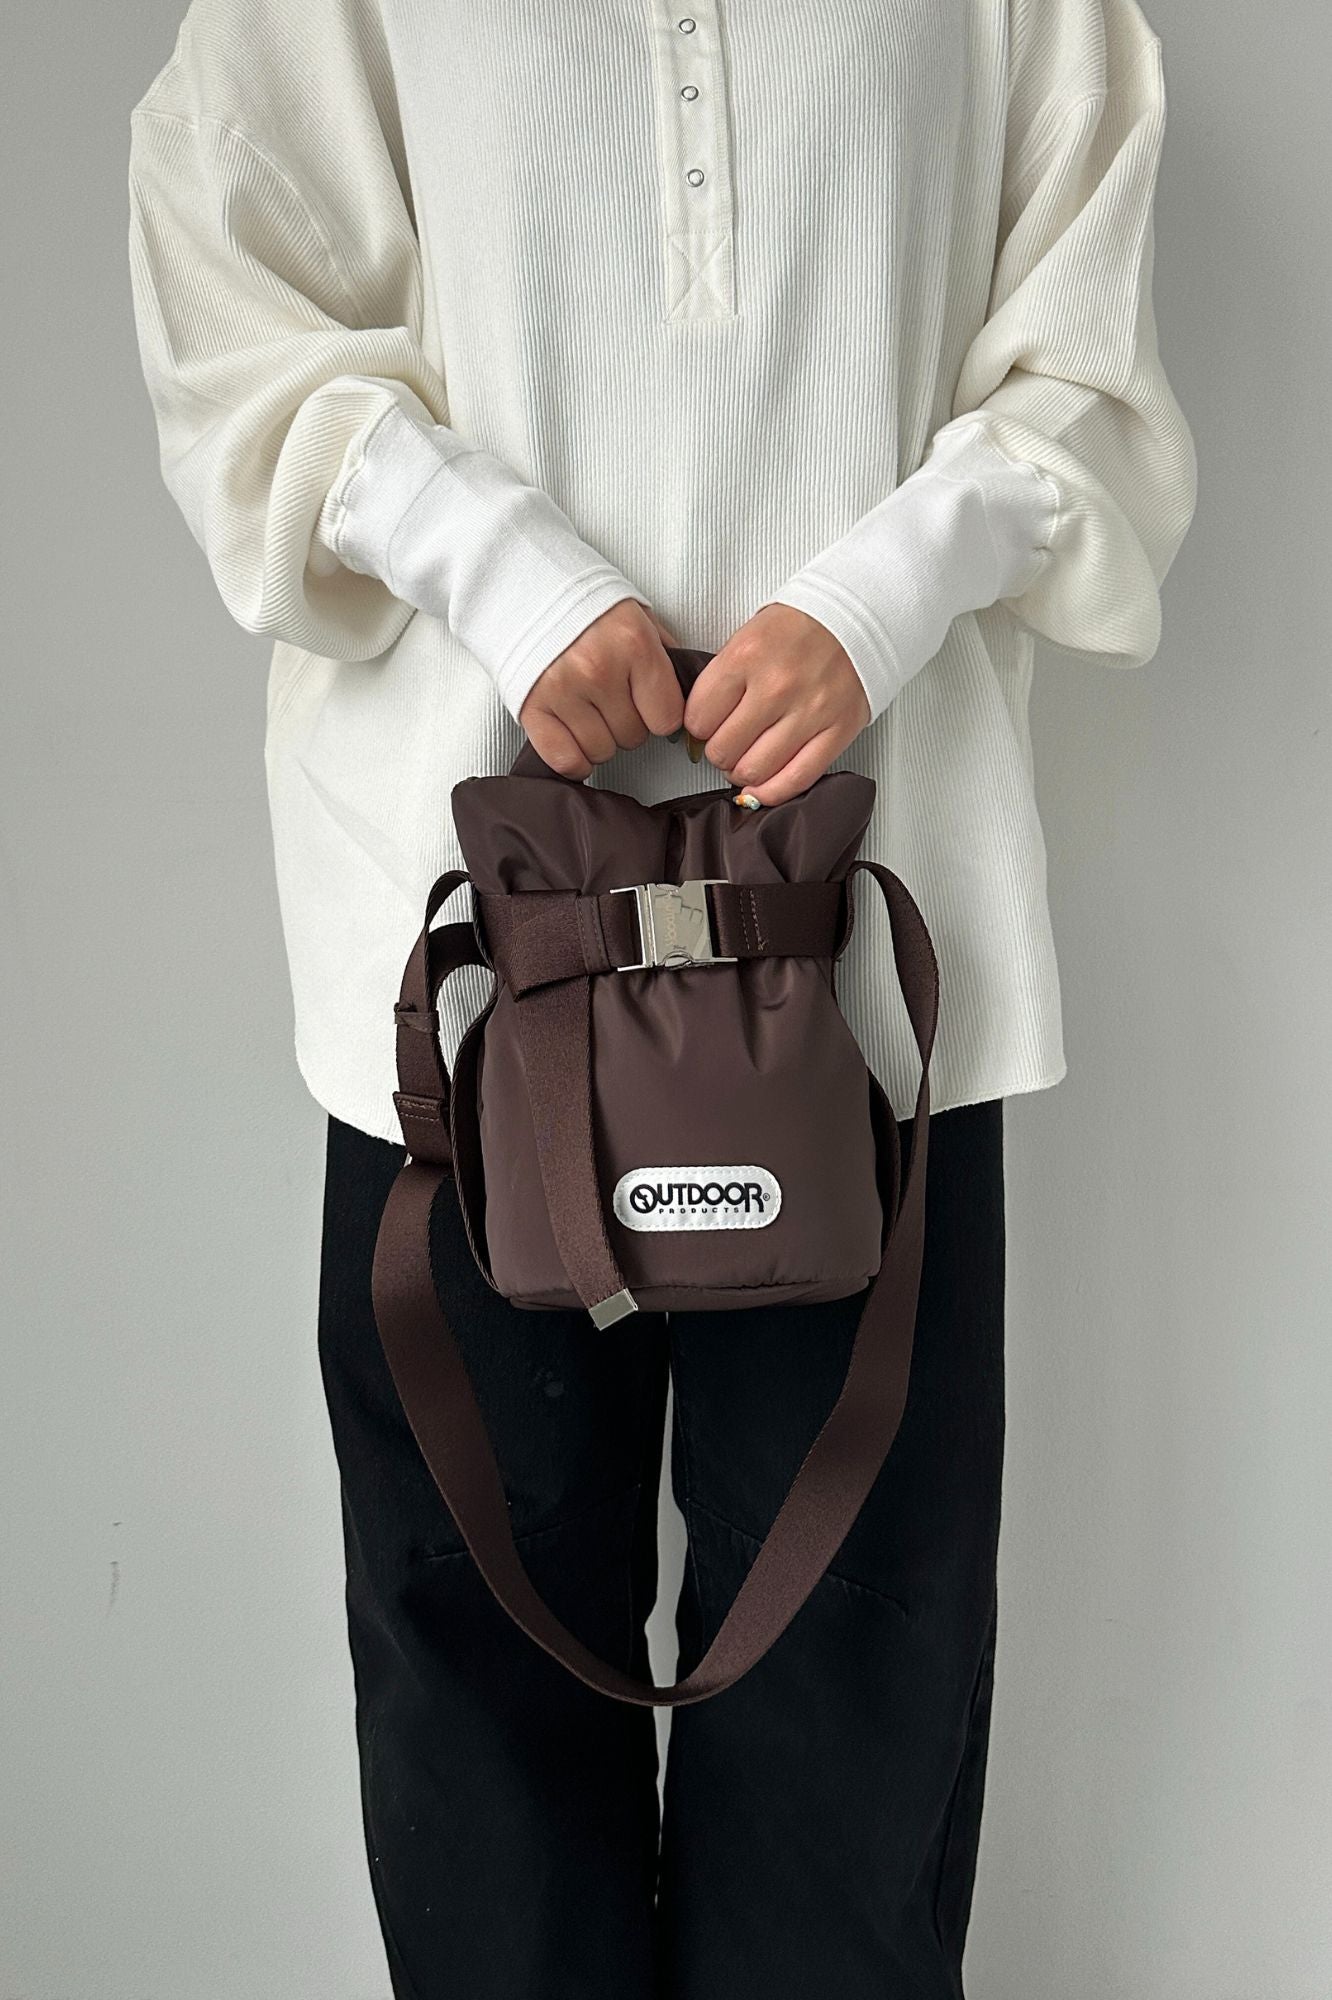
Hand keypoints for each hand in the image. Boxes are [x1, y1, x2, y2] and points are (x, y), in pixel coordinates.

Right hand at [518, 600, 684, 777]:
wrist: (525, 587)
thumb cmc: (585, 604)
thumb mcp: (637, 615)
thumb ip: (663, 654)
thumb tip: (686, 694)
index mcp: (633, 643)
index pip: (668, 717)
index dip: (660, 715)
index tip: (649, 705)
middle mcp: (599, 668)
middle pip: (634, 737)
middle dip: (628, 724)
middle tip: (612, 699)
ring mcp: (563, 690)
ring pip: (601, 752)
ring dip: (600, 739)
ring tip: (589, 710)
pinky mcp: (532, 707)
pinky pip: (566, 760)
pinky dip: (573, 758)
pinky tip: (573, 737)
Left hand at [682, 604, 870, 805]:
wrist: (857, 617)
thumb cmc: (799, 628)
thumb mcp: (747, 636)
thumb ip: (722, 680)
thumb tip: (701, 728)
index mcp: (746, 656)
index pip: (699, 717)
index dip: (697, 727)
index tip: (706, 725)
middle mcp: (776, 686)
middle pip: (723, 749)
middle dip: (719, 752)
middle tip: (727, 744)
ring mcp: (809, 711)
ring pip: (754, 770)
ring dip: (742, 773)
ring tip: (746, 760)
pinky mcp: (837, 731)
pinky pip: (796, 779)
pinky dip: (772, 792)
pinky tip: (761, 788)